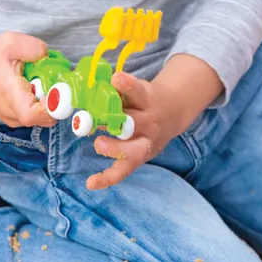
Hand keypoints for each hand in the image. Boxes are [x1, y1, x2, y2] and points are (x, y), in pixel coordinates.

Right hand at [0, 32, 55, 128]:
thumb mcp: (11, 42)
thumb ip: (34, 48)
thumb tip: (49, 56)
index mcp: (11, 97)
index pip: (37, 115)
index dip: (53, 106)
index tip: (57, 89)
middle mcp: (11, 113)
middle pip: (44, 119)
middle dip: (55, 103)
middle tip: (54, 82)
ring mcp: (9, 118)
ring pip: (39, 120)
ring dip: (46, 104)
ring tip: (41, 83)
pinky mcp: (9, 116)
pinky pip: (31, 117)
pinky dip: (37, 105)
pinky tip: (32, 87)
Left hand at [86, 72, 178, 189]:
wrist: (172, 113)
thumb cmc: (145, 98)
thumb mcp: (138, 88)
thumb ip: (119, 90)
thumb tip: (89, 87)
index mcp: (148, 99)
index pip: (139, 92)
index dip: (128, 86)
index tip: (116, 78)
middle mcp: (150, 122)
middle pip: (136, 123)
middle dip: (119, 121)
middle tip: (99, 118)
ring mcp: (146, 142)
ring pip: (132, 149)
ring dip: (115, 148)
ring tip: (99, 144)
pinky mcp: (139, 158)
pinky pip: (123, 171)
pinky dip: (107, 178)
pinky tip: (91, 182)